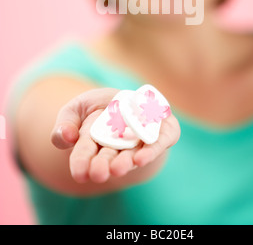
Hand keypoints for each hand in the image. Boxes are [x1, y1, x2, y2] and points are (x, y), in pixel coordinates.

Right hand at [51, 88, 180, 183]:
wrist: (135, 101)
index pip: (84, 154)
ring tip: (119, 169)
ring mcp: (141, 142)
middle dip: (104, 166)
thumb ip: (66, 121)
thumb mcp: (78, 107)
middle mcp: (118, 148)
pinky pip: (160, 142)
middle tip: (99, 174)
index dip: (81, 163)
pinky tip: (142, 157)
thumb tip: (66, 136)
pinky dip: (152, 150)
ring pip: (134, 155)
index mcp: (94, 143)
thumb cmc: (103, 106)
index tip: (79, 173)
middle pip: (110, 158)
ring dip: (126, 162)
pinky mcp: (162, 134)